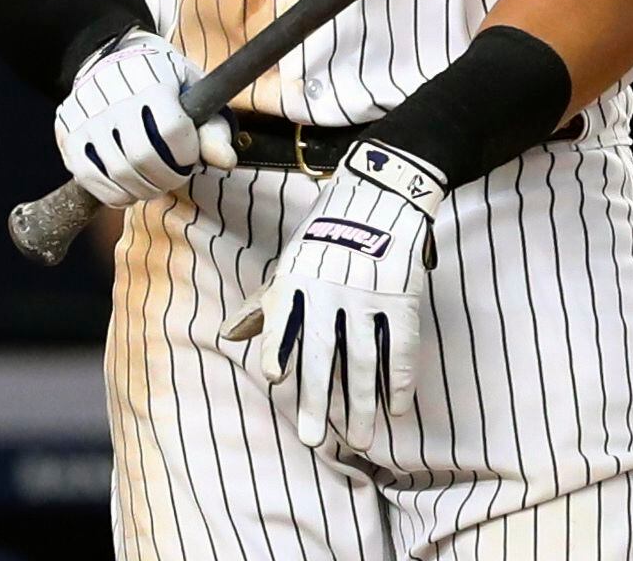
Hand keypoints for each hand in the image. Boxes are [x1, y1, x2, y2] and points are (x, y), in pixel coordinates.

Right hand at [52, 32, 238, 207]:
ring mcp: (84, 115)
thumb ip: (213, 128)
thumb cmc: (163, 79)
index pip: (171, 131)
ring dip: (144, 189)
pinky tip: (129, 186)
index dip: (186, 155)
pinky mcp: (67, 133)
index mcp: (150, 78)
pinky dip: (115, 193)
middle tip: (174, 175)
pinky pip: (91, 180)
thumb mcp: (195, 91)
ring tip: (154, 181)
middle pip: (143, 158)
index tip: (189, 155)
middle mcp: (111, 94)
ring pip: (117, 174)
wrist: (111, 56)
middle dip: (167, 177)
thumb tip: (225, 161)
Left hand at [221, 141, 443, 452]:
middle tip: (312, 439)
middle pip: (324, 350)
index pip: (285, 319)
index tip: (275, 377)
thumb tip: (229, 337)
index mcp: (298, 279)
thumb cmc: (324, 237)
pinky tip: (396, 408)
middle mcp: (331, 288)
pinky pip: (402, 346)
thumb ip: (264, 306)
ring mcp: (369, 294)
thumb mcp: (289, 265)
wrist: (379, 193)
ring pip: (365, 358)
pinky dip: (400, 379)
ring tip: (361, 438)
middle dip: (318, 397)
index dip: (281, 348)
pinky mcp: (403, 296)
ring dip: (361, 402)